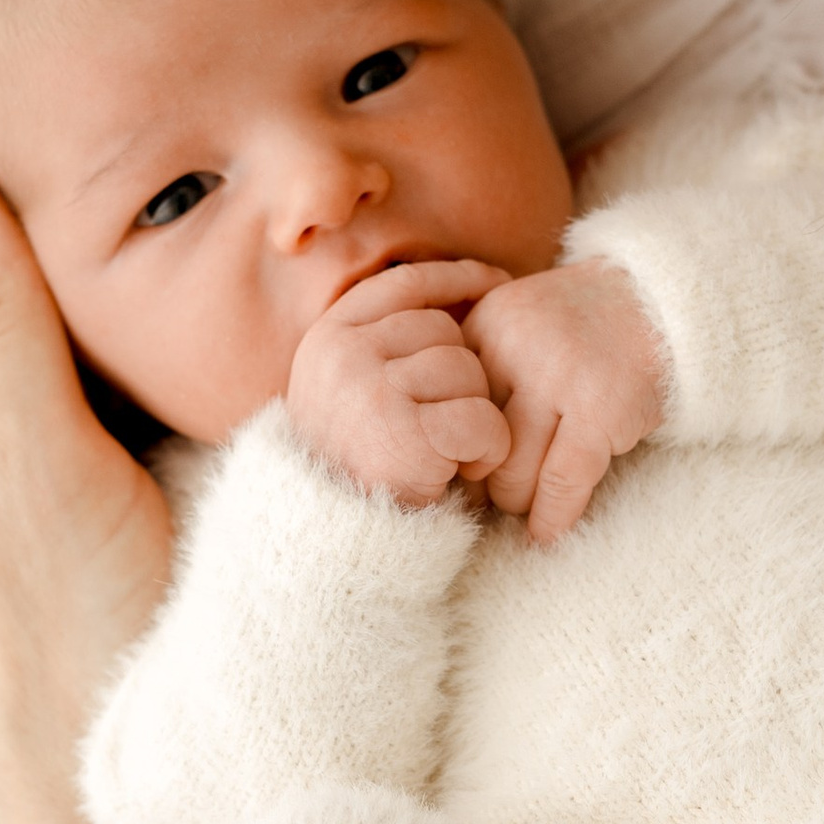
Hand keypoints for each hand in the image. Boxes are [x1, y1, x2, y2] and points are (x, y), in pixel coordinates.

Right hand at [285, 259, 514, 504]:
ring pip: (467, 371)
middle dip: (463, 376)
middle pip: (444, 330)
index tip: (497, 282)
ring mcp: (370, 391)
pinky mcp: (406, 436)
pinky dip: (487, 450)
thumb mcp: (350, 391)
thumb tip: (463, 295)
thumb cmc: (356, 468)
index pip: (405, 283)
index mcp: (326, 338)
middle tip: (444, 427)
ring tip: (447, 453)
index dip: (457, 278)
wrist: (332, 545)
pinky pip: (482, 419)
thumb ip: (386, 344)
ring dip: (475, 416)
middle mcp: (342, 356)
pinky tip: (462, 471)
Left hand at [461, 261, 665, 545]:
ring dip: (517, 503)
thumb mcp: (517, 325)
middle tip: (496, 497)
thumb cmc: (580, 329)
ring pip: (513, 471)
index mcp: (485, 324)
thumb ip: (482, 373)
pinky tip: (547, 533)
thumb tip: (447, 460)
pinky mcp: (601, 410)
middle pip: (475, 445)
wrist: (660, 303)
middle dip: (483, 482)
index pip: (449, 409)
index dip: (451, 450)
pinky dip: (552, 517)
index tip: (459, 474)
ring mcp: (559, 377)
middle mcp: (514, 347)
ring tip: (527, 510)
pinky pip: (562, 483)